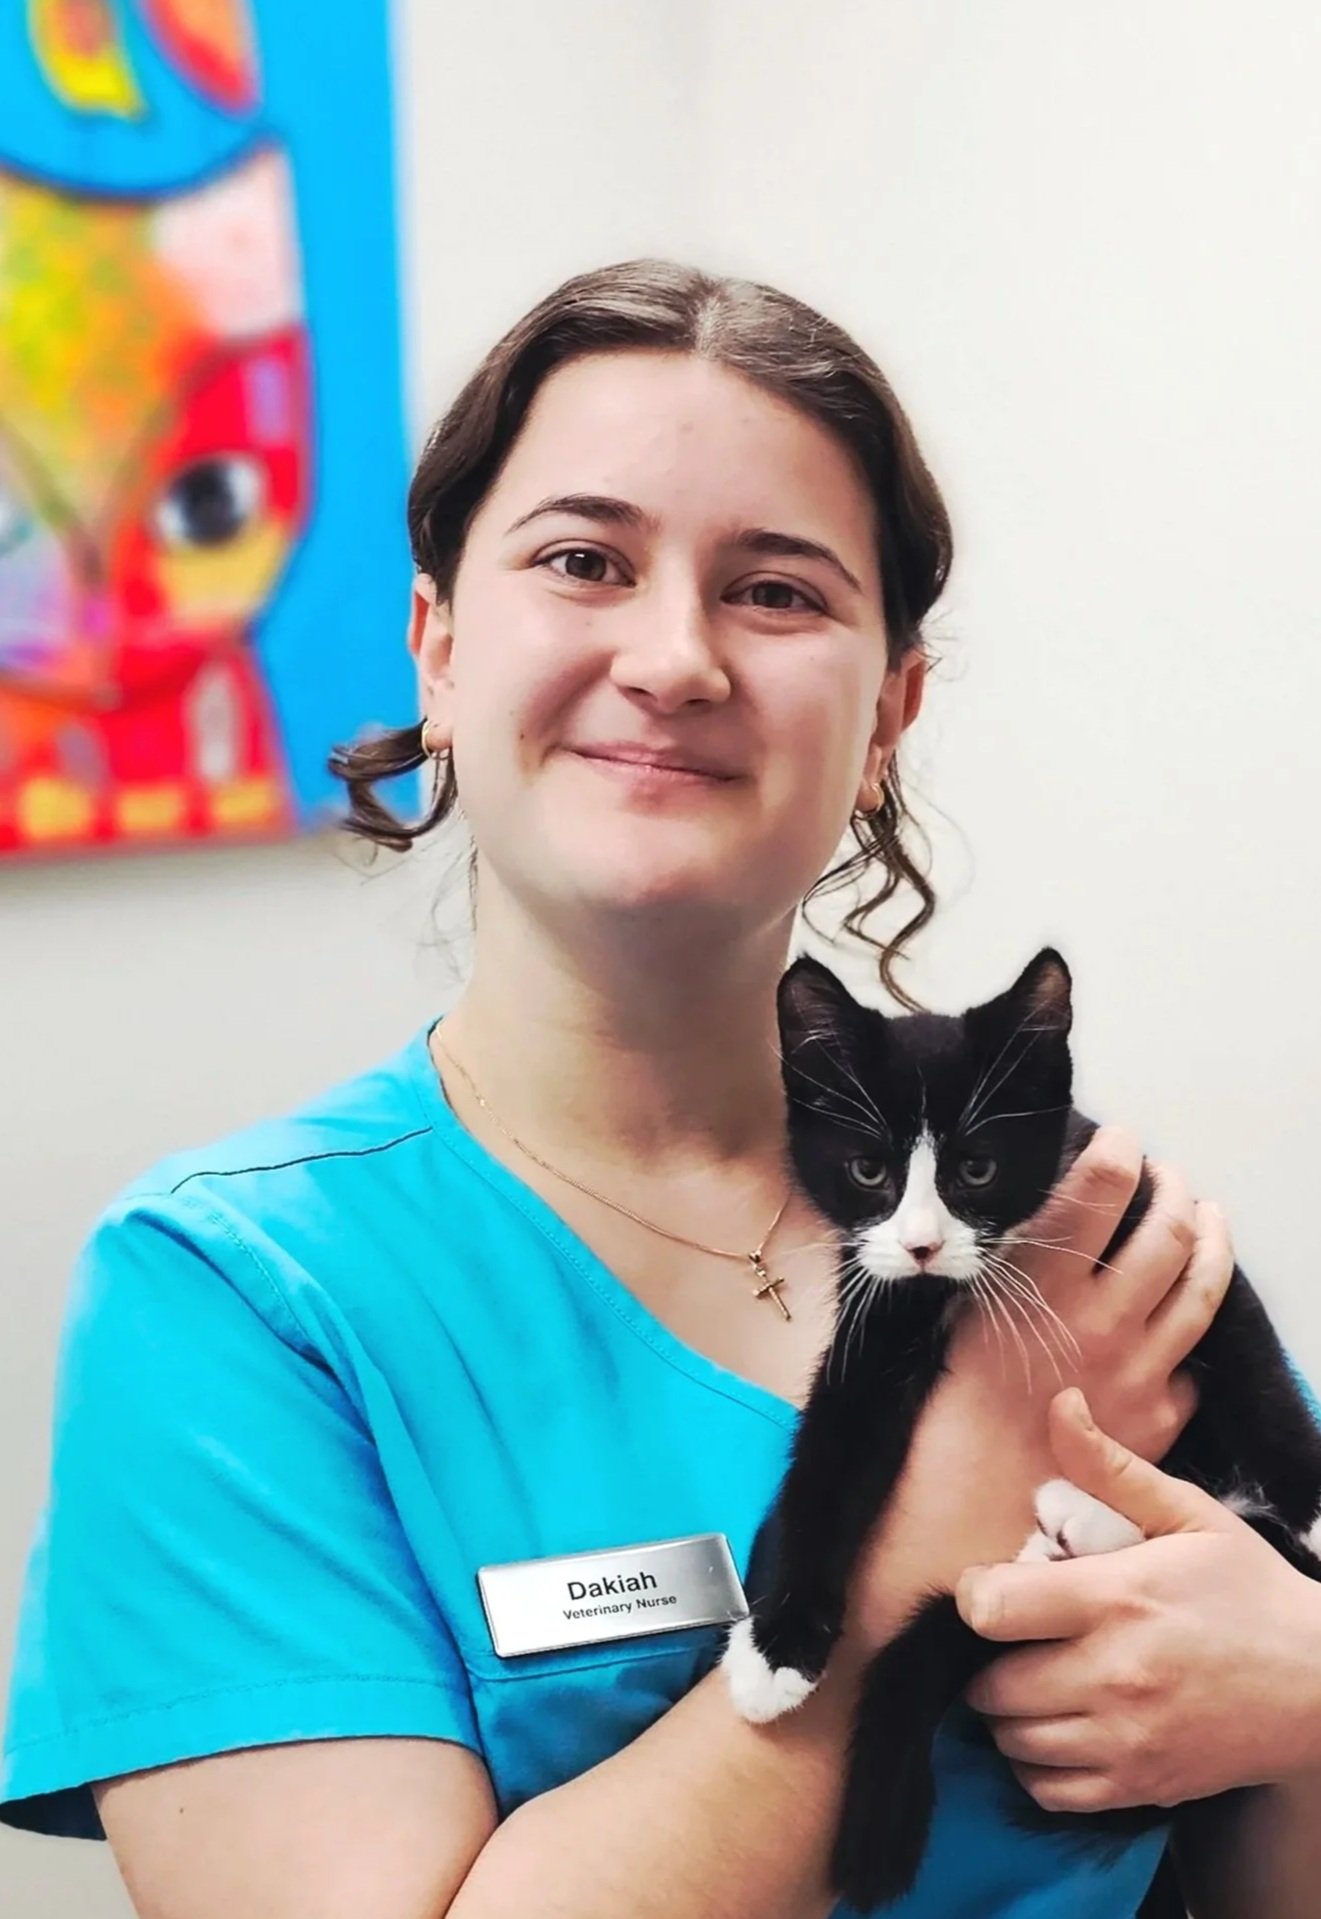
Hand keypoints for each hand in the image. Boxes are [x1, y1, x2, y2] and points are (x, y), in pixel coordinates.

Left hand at [956, 1390, 1320, 1809]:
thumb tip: (1059, 1404)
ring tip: (1034, 1679)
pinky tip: (1056, 1728)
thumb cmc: (1250, 1591)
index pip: (993, 1609)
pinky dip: (1035, 1765)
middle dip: (987, 1660)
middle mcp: (1113, 1675)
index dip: (977, 1596)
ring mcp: (1126, 1739)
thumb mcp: (1188, 1515)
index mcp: (1117, 1599)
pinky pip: (1048, 1790)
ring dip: (1007, 1713)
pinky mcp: (1140, 1785)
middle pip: (990, 1686)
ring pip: (1012, 1741)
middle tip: (1016, 1640)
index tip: (996, 1588)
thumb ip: (1111, 1467)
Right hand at [960, 1125, 1232, 1465]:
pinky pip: (1192, 1365)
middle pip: (1168, 1231)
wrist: (970, 1509)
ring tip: (1207, 1217)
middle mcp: (1101, 1320)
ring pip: (1202, 1288)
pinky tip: (1179, 1321)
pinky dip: (1189, 1337)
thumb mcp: (960, 1314)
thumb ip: (1010, 1265)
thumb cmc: (948, 1411)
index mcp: (1043, 1285)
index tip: (1122, 1140)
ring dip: (1210, 1240)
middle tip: (1167, 1175)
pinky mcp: (1158, 1420)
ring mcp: (1138, 1371)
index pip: (1100, 1188)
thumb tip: (1042, 1218)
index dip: (1119, 1151)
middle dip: (1174, 1189)